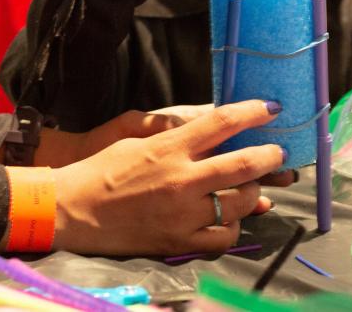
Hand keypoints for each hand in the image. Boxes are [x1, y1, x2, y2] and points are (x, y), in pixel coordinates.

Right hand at [51, 100, 286, 255]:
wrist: (73, 211)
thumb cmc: (101, 169)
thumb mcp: (136, 140)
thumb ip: (175, 136)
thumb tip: (209, 132)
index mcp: (168, 148)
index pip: (221, 123)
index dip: (252, 113)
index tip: (271, 109)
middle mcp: (181, 180)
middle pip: (242, 164)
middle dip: (269, 155)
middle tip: (278, 153)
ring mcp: (183, 214)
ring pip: (240, 202)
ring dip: (252, 191)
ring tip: (251, 186)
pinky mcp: (180, 242)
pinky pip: (224, 236)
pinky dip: (232, 225)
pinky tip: (227, 217)